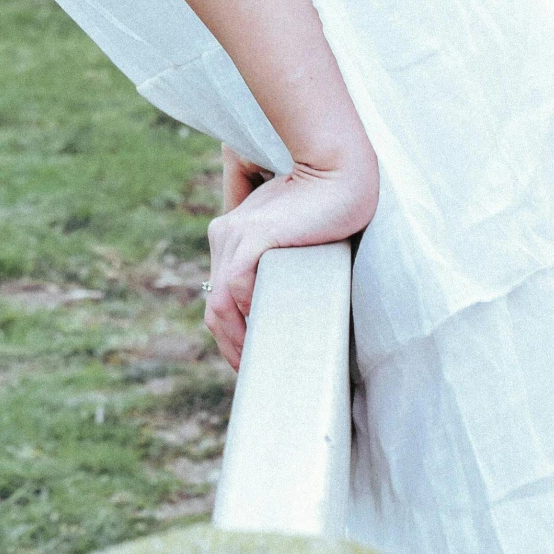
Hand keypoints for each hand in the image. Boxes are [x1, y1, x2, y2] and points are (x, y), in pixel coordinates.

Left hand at [204, 153, 378, 370]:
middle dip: (231, 348)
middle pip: (214, 308)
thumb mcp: (288, 241)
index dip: (230, 337)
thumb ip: (274, 267)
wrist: (339, 178)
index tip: (250, 363)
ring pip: (220, 305)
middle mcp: (225, 233)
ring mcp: (236, 233)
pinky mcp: (255, 237)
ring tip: (260, 366)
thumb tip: (277, 313)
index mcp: (229, 234)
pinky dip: (248, 313)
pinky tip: (267, 330)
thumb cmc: (322, 211)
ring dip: (237, 342)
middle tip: (255, 376)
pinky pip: (236, 286)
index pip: (218, 298)